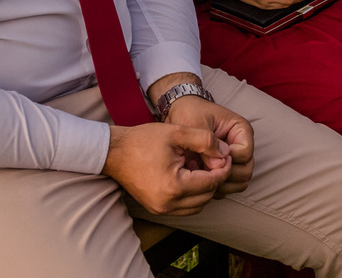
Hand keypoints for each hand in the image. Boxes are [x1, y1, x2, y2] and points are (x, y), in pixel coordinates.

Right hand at [102, 123, 231, 215]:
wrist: (114, 152)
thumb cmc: (144, 140)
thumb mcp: (179, 133)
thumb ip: (207, 141)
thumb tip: (227, 153)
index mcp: (174, 186)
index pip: (212, 182)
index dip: (224, 167)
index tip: (226, 154)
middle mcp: (167, 204)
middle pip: (207, 196)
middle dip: (216, 178)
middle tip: (217, 159)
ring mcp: (160, 209)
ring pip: (198, 206)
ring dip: (206, 189)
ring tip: (204, 167)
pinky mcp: (156, 209)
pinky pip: (185, 208)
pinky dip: (193, 196)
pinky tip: (191, 177)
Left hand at [165, 96, 254, 197]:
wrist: (179, 113)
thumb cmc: (190, 114)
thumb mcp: (196, 124)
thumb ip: (206, 144)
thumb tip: (216, 166)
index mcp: (241, 130)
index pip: (245, 153)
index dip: (228, 160)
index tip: (208, 157)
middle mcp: (242, 145)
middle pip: (246, 171)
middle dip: (226, 176)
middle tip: (204, 175)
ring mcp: (235, 158)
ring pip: (240, 181)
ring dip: (222, 185)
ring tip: (201, 180)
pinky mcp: (226, 168)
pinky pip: (230, 186)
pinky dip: (218, 188)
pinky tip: (200, 183)